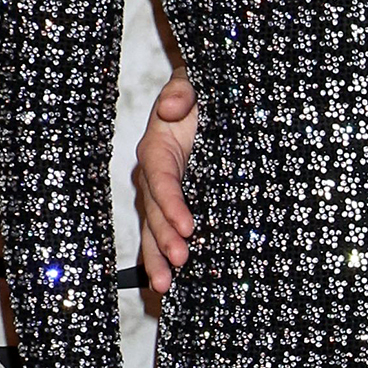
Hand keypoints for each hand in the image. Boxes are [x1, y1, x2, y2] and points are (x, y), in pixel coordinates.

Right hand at [136, 66, 197, 292]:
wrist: (213, 98)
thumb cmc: (203, 91)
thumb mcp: (195, 82)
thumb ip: (184, 91)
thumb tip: (171, 106)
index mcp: (157, 146)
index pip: (160, 179)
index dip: (171, 204)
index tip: (189, 226)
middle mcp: (155, 174)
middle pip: (153, 210)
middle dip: (163, 239)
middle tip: (179, 263)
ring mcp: (164, 192)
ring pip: (154, 227)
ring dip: (158, 256)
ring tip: (166, 285)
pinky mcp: (178, 204)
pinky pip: (167, 230)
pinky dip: (165, 254)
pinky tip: (174, 281)